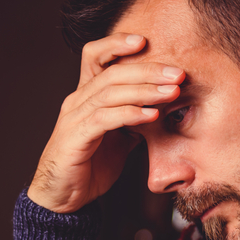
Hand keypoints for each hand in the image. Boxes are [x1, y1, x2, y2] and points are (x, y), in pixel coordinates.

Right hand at [27, 32, 184, 212]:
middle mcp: (77, 101)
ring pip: (109, 93)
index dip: (117, 43)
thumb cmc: (88, 166)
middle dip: (147, 70)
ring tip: (171, 92)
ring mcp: (74, 119)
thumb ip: (134, 120)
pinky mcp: (75, 139)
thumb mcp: (118, 138)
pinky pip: (104, 119)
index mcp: (85, 96)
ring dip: (144, 90)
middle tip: (177, 73)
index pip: (95, 56)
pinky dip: (129, 114)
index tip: (147, 41)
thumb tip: (162, 107)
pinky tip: (151, 115)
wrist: (63, 198)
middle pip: (112, 72)